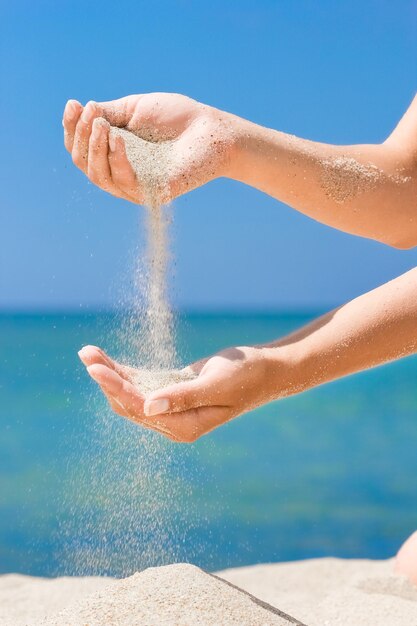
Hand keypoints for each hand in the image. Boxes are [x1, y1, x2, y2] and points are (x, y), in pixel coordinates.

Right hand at [63, 93, 235, 203]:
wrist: (212, 130)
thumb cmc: (177, 118)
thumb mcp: (134, 109)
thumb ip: (108, 115)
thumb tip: (82, 113)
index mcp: (113, 153)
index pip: (81, 148)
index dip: (72, 129)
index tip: (73, 104)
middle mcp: (120, 173)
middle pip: (84, 163)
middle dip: (82, 137)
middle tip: (92, 114)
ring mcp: (135, 187)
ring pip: (99, 176)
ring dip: (95, 148)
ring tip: (102, 124)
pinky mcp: (153, 195)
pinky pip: (125, 183)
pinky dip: (117, 160)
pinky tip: (118, 139)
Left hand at [78, 344, 282, 442]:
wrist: (266, 370)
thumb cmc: (247, 376)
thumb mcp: (216, 384)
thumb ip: (183, 397)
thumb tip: (148, 407)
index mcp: (184, 426)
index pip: (140, 408)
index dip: (116, 387)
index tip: (95, 367)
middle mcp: (174, 422)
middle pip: (129, 403)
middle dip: (107, 379)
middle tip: (85, 354)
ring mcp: (172, 408)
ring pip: (132, 393)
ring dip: (111, 373)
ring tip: (88, 352)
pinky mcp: (172, 392)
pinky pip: (142, 383)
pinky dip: (125, 371)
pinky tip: (107, 359)